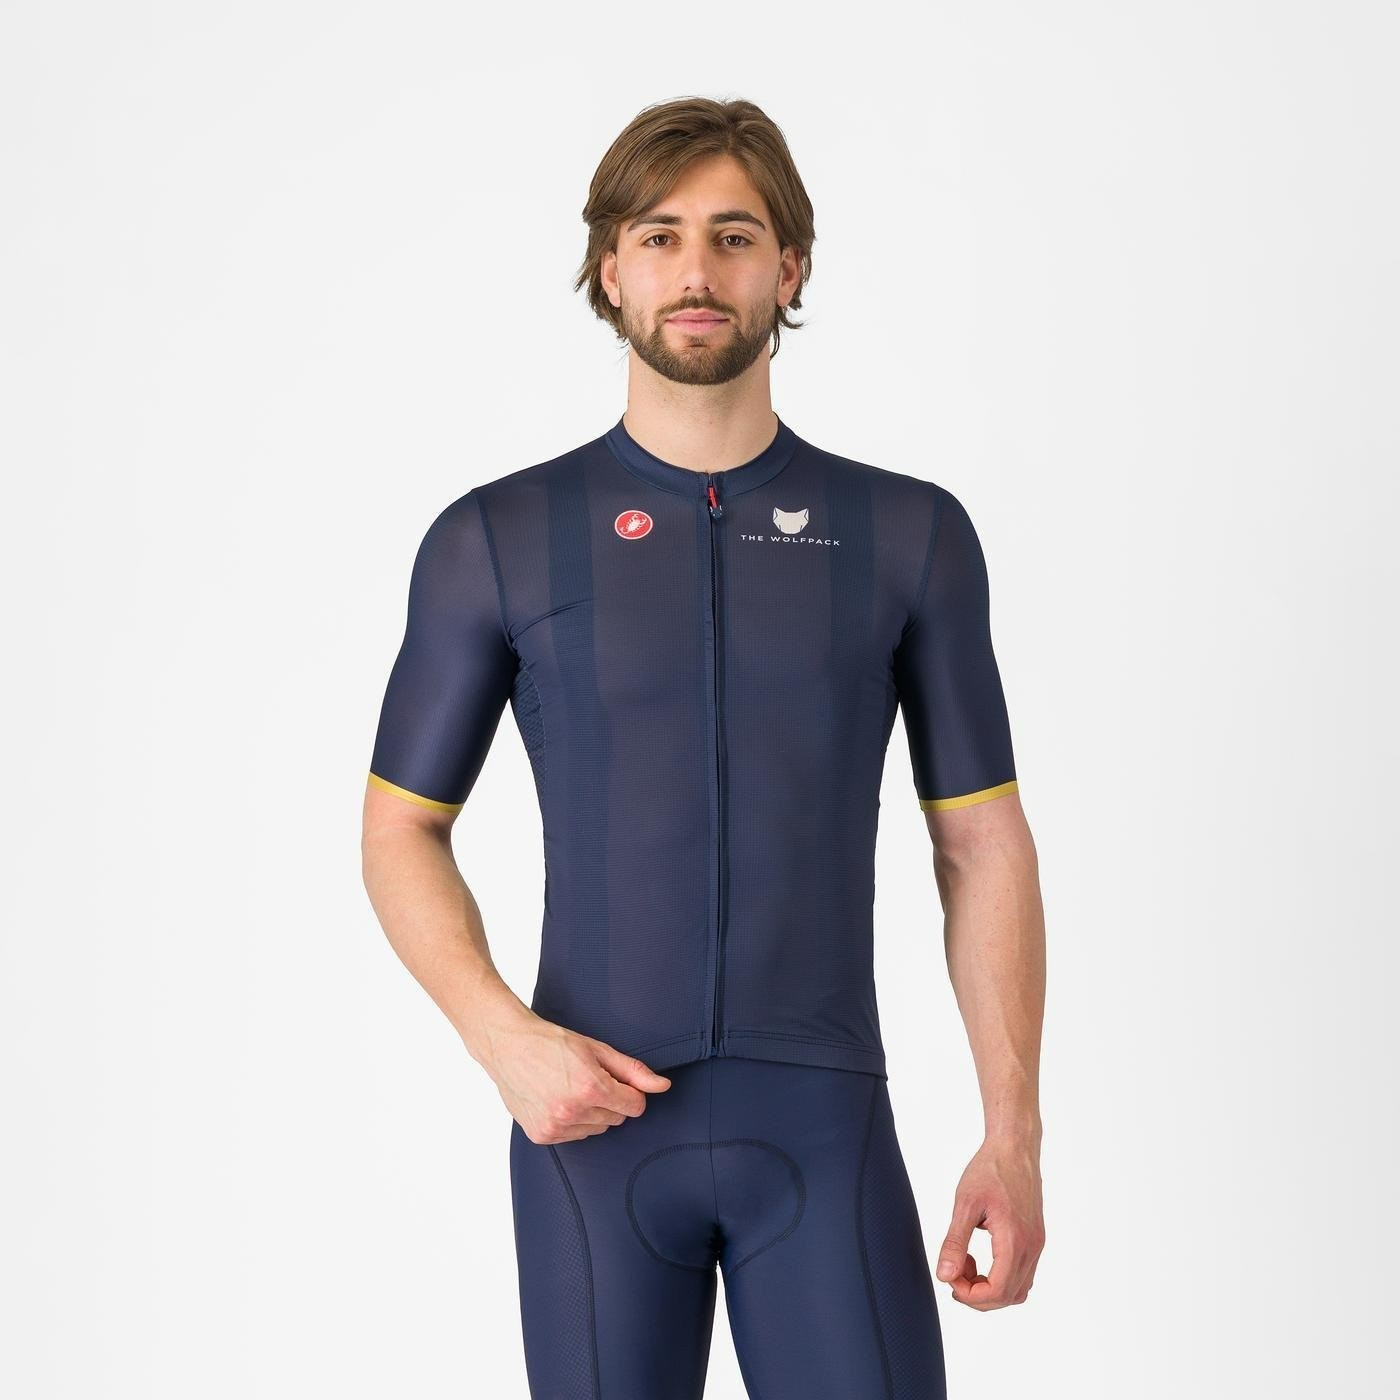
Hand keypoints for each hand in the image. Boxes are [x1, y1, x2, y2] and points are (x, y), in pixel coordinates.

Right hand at [483, 1011, 671, 1143]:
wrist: (509, 1046)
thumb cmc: (552, 1042)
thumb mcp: (597, 1049)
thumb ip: (633, 1071)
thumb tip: (662, 1086)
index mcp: (590, 1088)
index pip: (634, 1107)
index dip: (630, 1092)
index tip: (617, 1080)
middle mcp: (572, 1111)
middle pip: (616, 1118)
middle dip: (610, 1100)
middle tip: (587, 1078)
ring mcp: (555, 1126)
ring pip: (596, 1129)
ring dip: (591, 1113)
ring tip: (569, 1087)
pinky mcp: (542, 1135)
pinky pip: (574, 1136)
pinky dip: (571, 1121)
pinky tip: (556, 1099)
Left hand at [935, 1136, 1044, 1308]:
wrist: (1014, 1147)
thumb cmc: (990, 1170)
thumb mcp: (965, 1204)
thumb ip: (955, 1242)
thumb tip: (944, 1276)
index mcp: (1015, 1240)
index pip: (997, 1291)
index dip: (970, 1295)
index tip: (950, 1279)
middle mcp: (1031, 1247)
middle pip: (1008, 1296)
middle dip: (977, 1295)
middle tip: (954, 1275)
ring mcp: (1036, 1244)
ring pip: (1018, 1289)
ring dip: (990, 1289)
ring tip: (965, 1264)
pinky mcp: (1035, 1238)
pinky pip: (1022, 1273)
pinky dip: (1001, 1277)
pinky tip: (980, 1258)